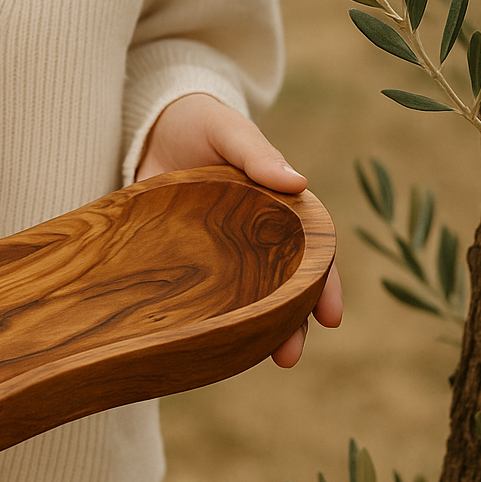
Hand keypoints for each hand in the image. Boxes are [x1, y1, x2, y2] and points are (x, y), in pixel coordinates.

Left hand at [135, 93, 342, 366]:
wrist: (148, 124)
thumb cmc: (202, 122)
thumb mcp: (229, 130)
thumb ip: (257, 153)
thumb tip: (299, 183)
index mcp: (277, 208)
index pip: (310, 251)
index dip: (323, 285)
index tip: (332, 317)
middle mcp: (253, 236)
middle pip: (281, 285)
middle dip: (291, 322)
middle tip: (290, 357)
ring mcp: (218, 251)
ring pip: (244, 296)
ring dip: (253, 328)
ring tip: (255, 359)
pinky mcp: (182, 257)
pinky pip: (201, 292)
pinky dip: (208, 316)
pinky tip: (205, 343)